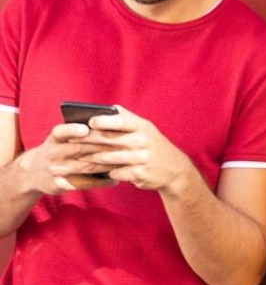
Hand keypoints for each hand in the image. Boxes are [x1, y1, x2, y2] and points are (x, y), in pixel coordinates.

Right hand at [15, 120, 117, 194]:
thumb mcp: (61, 138)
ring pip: (85, 167)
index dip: (72, 130)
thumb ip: (79, 131)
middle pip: (79, 149)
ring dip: (106, 165)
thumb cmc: (58, 149)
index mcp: (54, 138)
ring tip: (124, 161)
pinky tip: (115, 179)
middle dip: (103, 146)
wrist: (33, 172)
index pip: (61, 131)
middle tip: (124, 144)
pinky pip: (84, 183)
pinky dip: (102, 182)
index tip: (85, 128)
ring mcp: (55, 170)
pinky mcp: (59, 185)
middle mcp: (52, 153)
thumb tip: (109, 121)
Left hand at [76, 109, 197, 194]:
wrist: (175, 170)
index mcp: (143, 127)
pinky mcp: (138, 174)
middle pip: (108, 140)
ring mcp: (141, 158)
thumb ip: (127, 118)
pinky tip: (93, 172)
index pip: (120, 120)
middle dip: (87, 141)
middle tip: (71, 142)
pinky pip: (114, 173)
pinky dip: (103, 173)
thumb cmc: (154, 145)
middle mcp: (142, 141)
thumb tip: (104, 110)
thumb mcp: (146, 128)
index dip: (102, 121)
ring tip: (77, 157)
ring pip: (107, 158)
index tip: (88, 122)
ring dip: (90, 158)